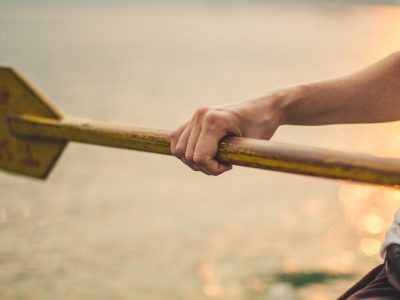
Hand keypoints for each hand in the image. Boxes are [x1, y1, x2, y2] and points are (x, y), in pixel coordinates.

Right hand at [170, 93, 287, 174]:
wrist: (264, 107)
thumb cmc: (261, 126)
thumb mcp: (248, 146)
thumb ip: (225, 157)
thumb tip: (204, 166)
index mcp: (214, 121)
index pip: (199, 157)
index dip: (212, 169)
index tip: (229, 167)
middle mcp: (201, 115)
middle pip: (188, 155)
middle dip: (205, 167)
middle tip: (224, 165)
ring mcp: (195, 115)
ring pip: (179, 149)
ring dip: (194, 161)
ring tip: (214, 160)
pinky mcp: (194, 118)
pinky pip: (178, 139)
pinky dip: (185, 151)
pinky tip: (202, 154)